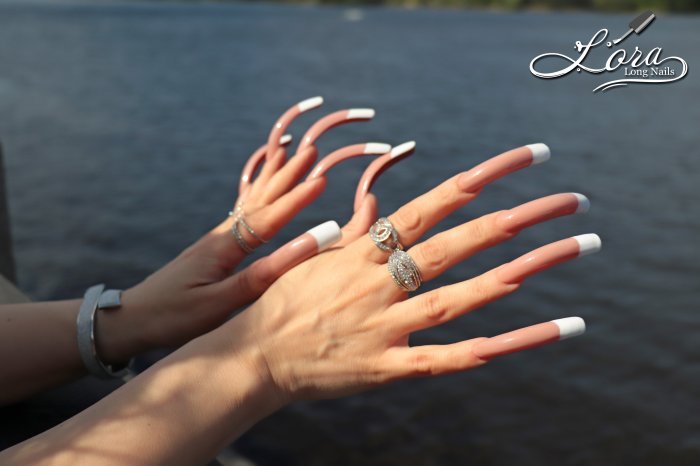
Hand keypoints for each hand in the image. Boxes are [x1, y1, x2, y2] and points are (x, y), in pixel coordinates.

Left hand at [97, 98, 404, 361]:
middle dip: (288, 175)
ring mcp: (216, 240)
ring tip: (289, 151)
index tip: (322, 179)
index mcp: (224, 248)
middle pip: (261, 200)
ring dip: (273, 177)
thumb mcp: (218, 304)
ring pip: (252, 201)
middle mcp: (221, 236)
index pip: (268, 219)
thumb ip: (260, 277)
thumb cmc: (174, 316)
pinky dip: (256, 192)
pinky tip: (259, 188)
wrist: (131, 319)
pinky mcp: (213, 248)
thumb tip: (298, 251)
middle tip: (313, 150)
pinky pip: (242, 211)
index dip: (296, 200)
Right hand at [225, 144, 598, 401]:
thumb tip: (386, 204)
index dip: (483, 178)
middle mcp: (381, 282)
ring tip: (573, 248)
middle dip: (519, 218)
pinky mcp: (388, 367)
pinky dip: (504, 345)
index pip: (433, 204)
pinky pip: (453, 357)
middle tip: (573, 201)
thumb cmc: (285, 299)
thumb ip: (360, 229)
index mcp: (365, 250)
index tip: (529, 157)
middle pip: (459, 243)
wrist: (253, 355)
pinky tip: (551, 331)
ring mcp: (387, 326)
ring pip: (465, 295)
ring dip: (522, 271)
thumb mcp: (318, 253)